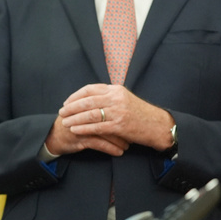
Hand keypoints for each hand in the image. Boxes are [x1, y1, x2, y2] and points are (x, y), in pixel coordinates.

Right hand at [45, 108, 128, 156]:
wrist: (53, 136)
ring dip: (119, 140)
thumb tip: (116, 103)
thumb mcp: (81, 111)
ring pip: (105, 131)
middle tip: (133, 134)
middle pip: (109, 117)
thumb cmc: (70, 123)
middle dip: (122, 127)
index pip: (107, 105)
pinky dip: (111, 148)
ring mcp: (82, 126)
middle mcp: (84, 113)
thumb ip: (95, 104)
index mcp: (85, 103)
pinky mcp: (80, 138)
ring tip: (127, 145)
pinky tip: (119, 152)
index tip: (132, 120)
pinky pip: (99, 144)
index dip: (120, 113)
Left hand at [50, 84, 173, 152]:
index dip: (75, 96)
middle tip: (61, 113)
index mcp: (116, 89)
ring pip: (90, 114)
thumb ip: (108, 97)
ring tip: (65, 122)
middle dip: (71, 107)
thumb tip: (88, 98)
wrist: (158, 125)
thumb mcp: (124, 99)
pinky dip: (83, 128)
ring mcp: (118, 111)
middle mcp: (116, 98)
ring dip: (74, 118)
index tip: (67, 102)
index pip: (90, 89)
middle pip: (87, 101)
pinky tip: (75, 130)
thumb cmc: (140, 113)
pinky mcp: (119, 125)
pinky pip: (96, 127)